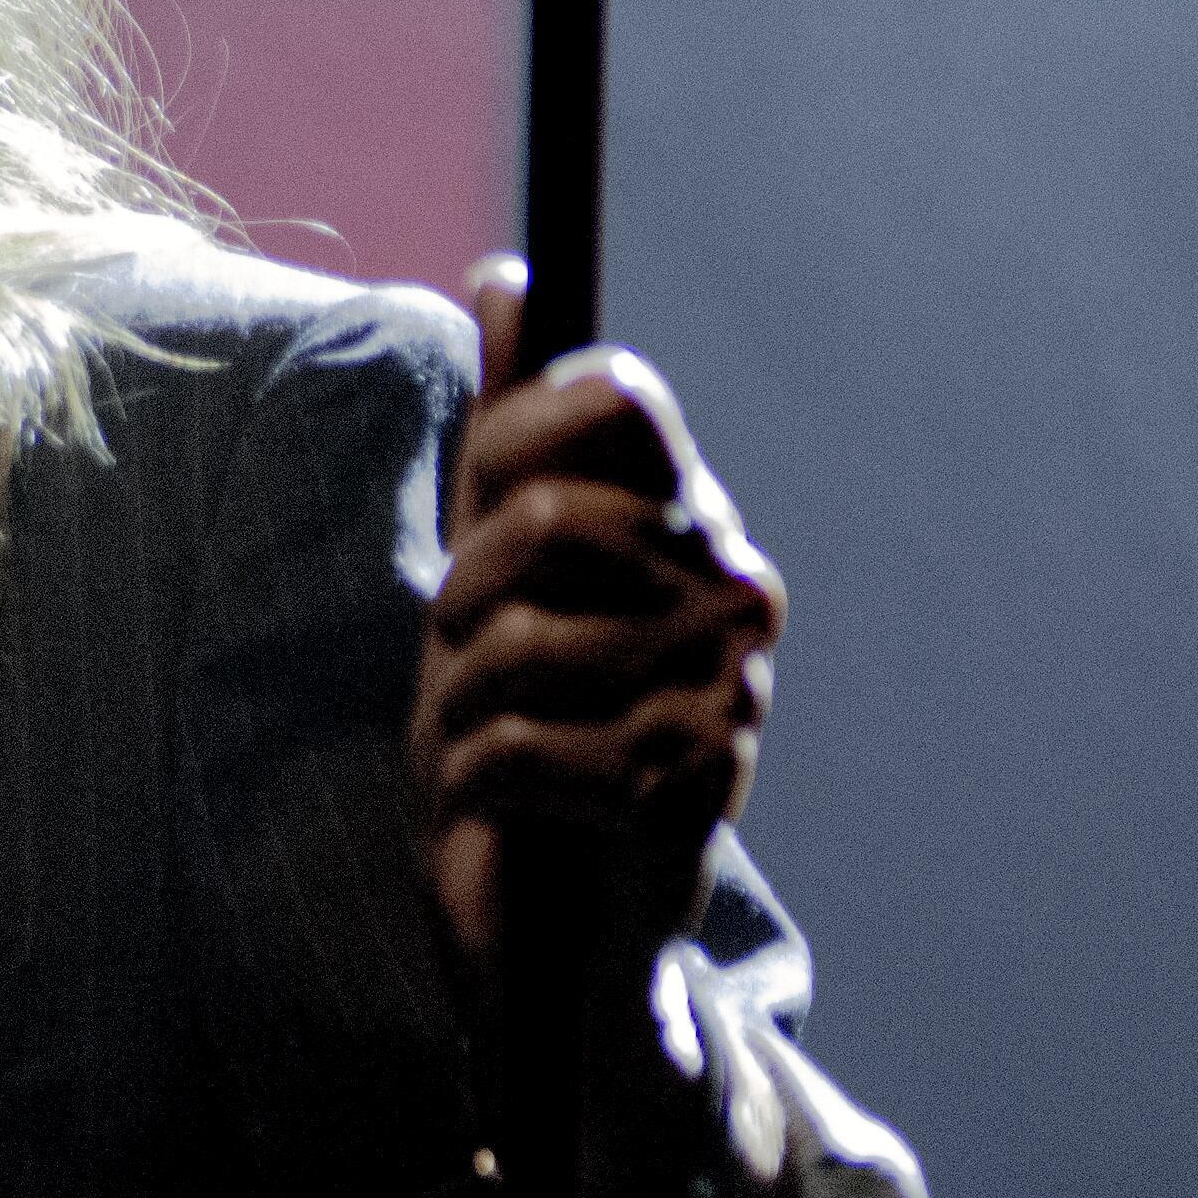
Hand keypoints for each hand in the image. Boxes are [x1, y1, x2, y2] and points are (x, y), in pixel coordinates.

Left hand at [410, 256, 787, 1007]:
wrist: (557, 921)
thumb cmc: (523, 727)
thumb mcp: (496, 569)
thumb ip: (509, 431)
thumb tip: (510, 277)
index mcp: (697, 526)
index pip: (617, 396)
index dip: (510, 441)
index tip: (478, 512)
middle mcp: (737, 597)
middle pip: (546, 520)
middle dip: (462, 600)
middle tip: (465, 663)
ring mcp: (726, 699)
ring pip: (512, 645)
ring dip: (460, 709)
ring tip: (489, 744)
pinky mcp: (684, 801)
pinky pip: (511, 753)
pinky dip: (472, 786)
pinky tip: (508, 812)